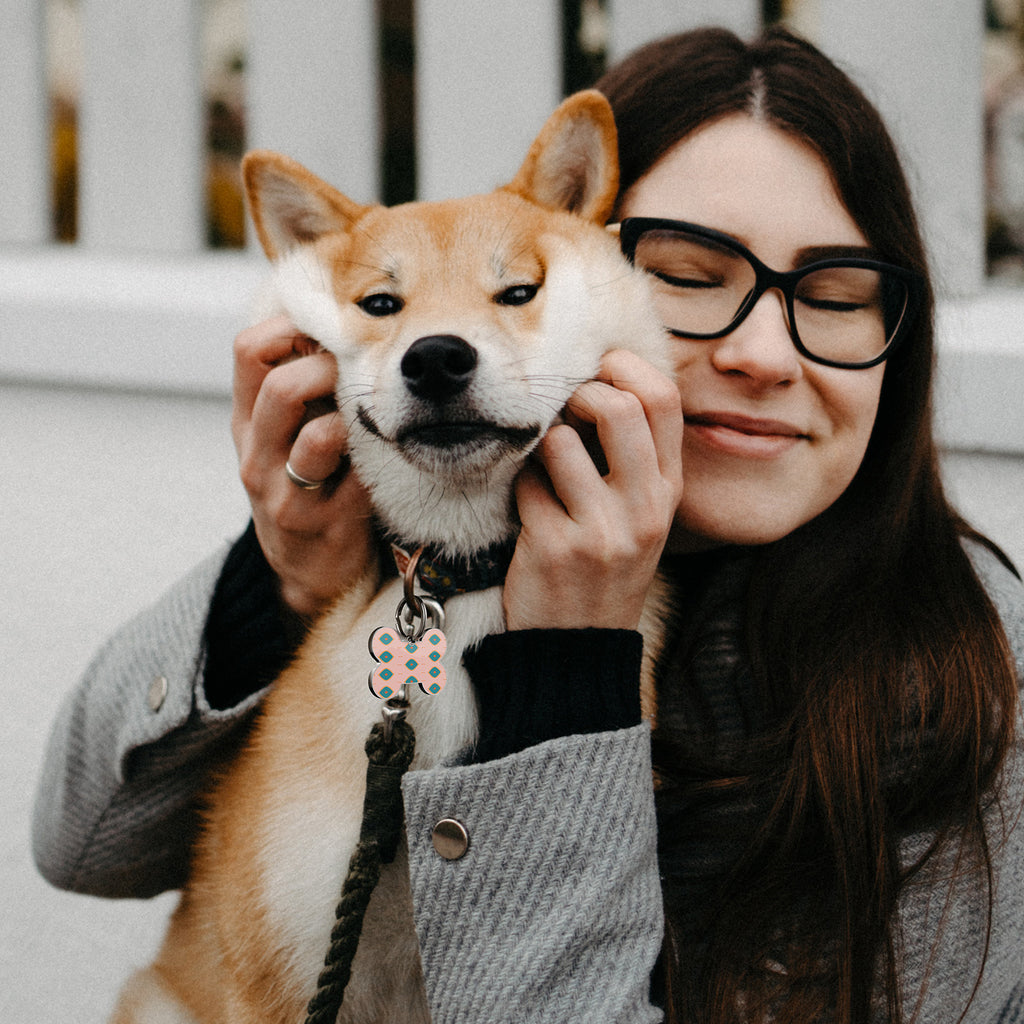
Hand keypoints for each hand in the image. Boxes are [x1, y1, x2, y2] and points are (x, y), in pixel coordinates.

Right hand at [232, 316, 373, 617]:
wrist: (305, 570)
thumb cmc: (306, 485)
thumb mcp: (283, 435)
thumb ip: (299, 386)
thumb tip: (339, 320)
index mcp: (246, 422)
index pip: (248, 350)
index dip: (292, 326)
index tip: (329, 328)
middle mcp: (258, 456)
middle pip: (282, 388)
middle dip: (330, 367)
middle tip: (360, 372)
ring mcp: (288, 495)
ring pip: (319, 437)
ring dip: (356, 416)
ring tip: (376, 414)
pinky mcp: (327, 525)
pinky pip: (360, 480)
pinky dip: (380, 459)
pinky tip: (394, 451)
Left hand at [503, 350, 682, 631]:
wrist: (581, 648)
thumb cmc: (605, 569)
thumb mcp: (641, 516)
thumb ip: (633, 458)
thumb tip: (597, 381)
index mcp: (669, 489)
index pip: (664, 398)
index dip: (623, 369)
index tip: (595, 374)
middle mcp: (645, 506)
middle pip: (618, 407)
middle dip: (578, 395)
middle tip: (562, 414)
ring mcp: (602, 529)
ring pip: (558, 441)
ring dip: (538, 447)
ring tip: (542, 471)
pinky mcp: (557, 547)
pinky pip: (525, 484)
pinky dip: (519, 489)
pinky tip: (528, 512)